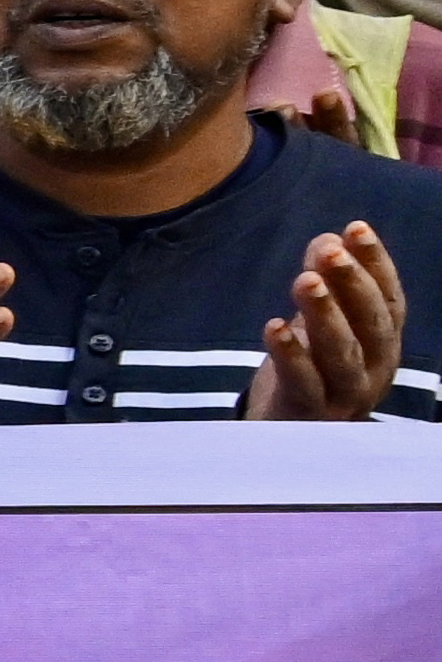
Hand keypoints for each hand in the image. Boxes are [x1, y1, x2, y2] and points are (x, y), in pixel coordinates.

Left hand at [246, 213, 403, 421]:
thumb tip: (327, 241)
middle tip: (330, 253)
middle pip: (372, 324)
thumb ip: (324, 282)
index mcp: (383, 341)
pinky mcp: (311, 414)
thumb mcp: (320, 321)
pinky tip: (273, 327)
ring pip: (342, 353)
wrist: (285, 433)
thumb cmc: (310, 367)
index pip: (387, 298)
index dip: (376, 263)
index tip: (356, 228)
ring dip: (325, 314)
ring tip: (304, 280)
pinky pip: (304, 383)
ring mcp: (346, 395)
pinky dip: (290, 355)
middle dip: (353, 285)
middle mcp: (375, 368)